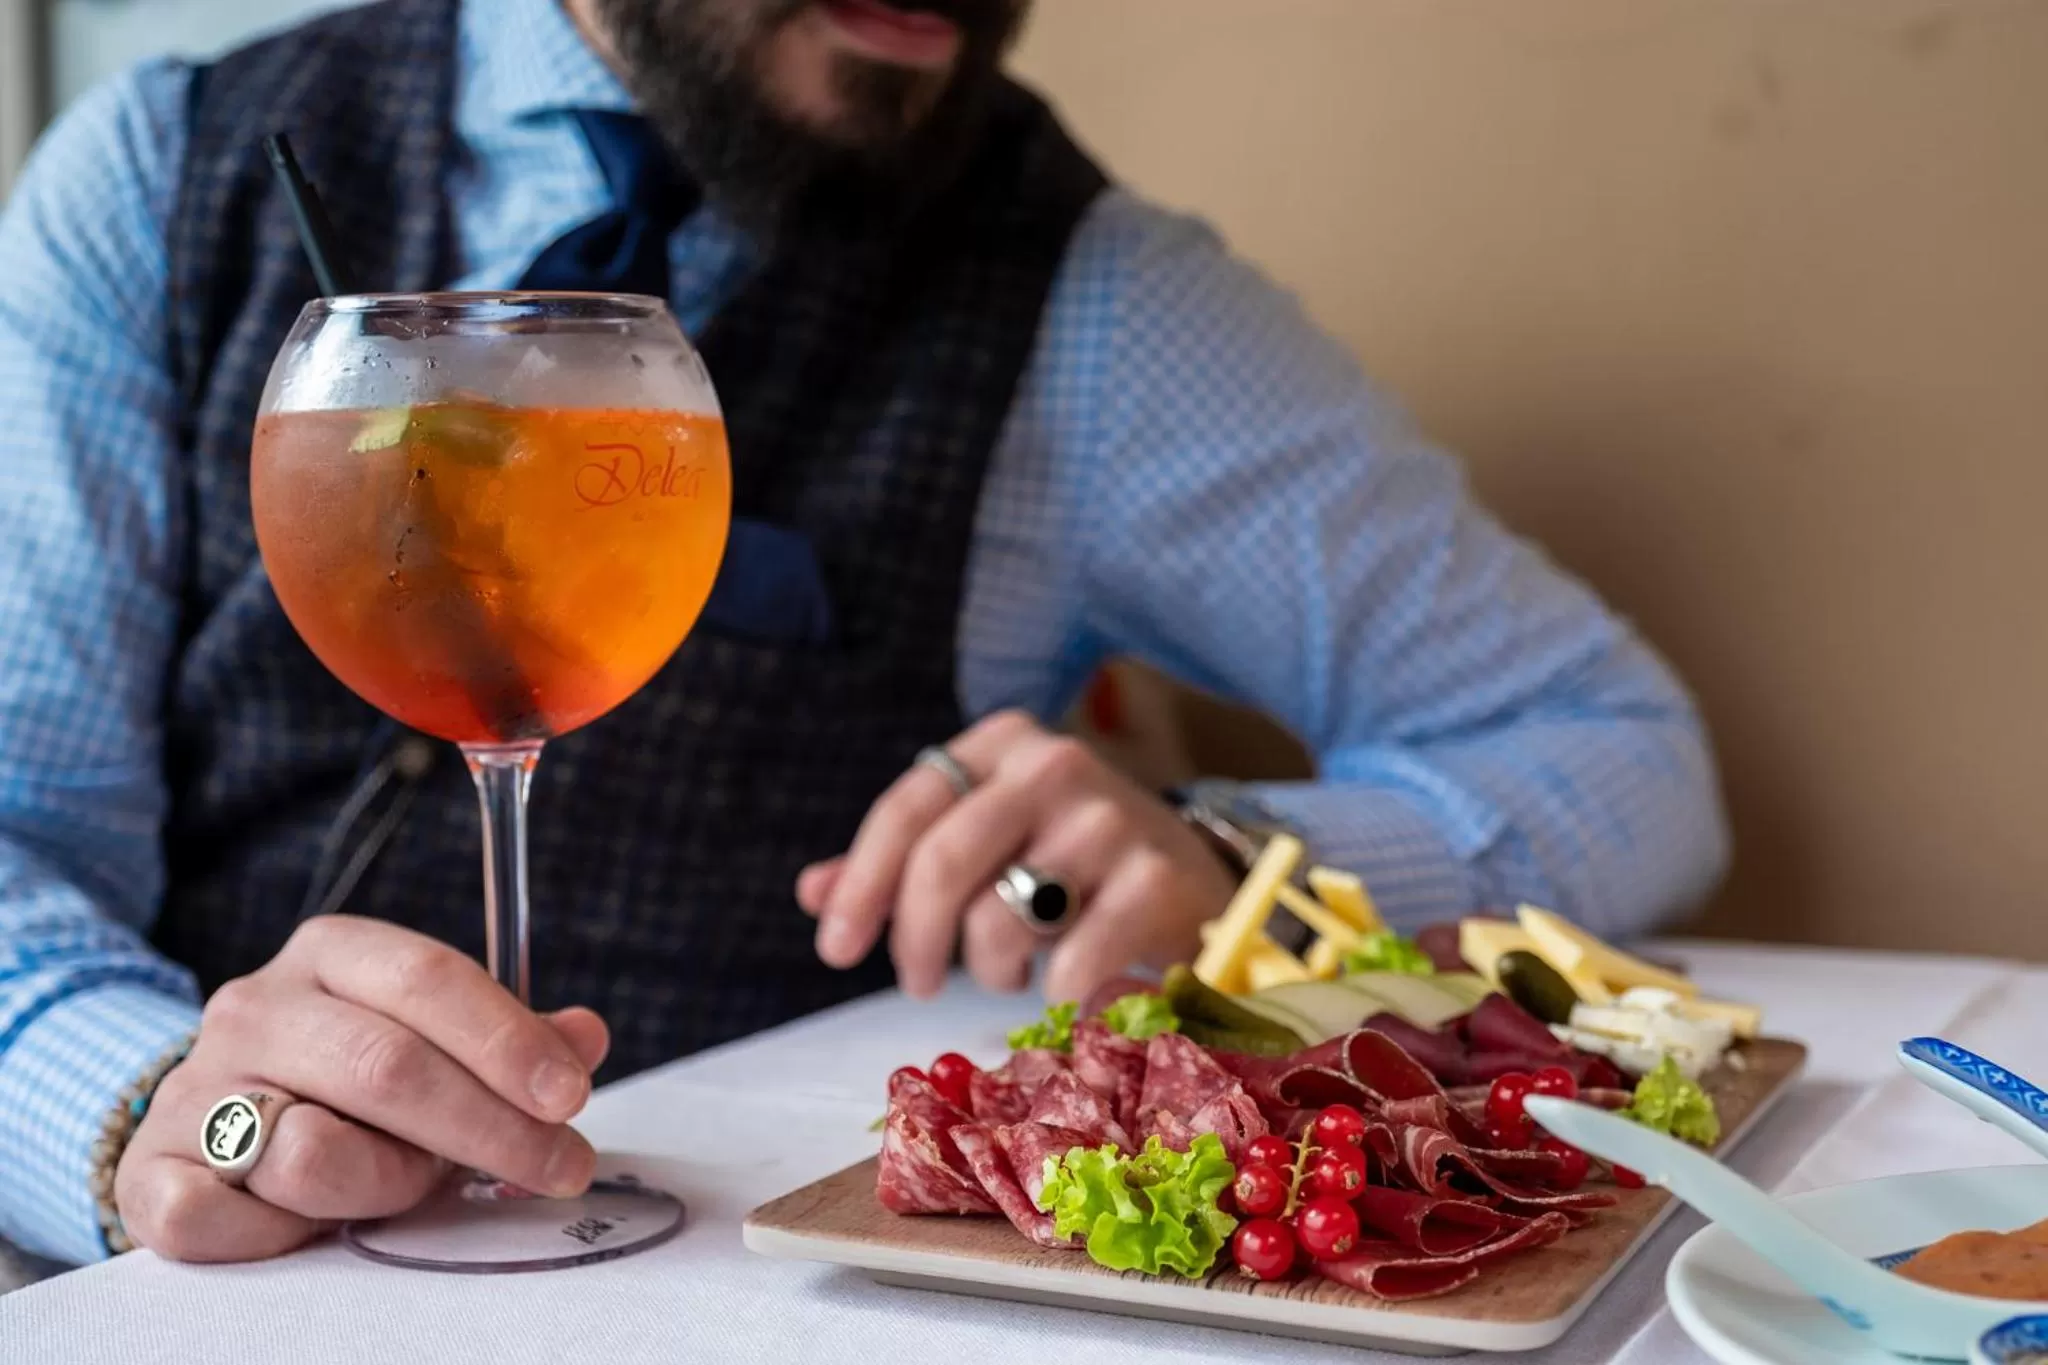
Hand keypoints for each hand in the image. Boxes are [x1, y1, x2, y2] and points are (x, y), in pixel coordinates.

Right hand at [115, 916, 607, 1262]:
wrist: (211, 1118)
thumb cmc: (347, 1079)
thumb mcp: (433, 1039)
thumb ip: (510, 1040)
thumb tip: (585, 1039)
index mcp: (332, 953)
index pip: (427, 978)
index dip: (506, 1040)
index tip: (569, 1097)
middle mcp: (255, 1007)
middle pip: (386, 1065)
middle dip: (488, 1127)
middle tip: (555, 1168)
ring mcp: (195, 1088)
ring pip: (314, 1151)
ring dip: (386, 1184)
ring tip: (402, 1185)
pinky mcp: (151, 1172)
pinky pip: (225, 1218)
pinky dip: (283, 1234)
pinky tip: (312, 1224)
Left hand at [797, 710, 1236, 1002]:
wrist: (1198, 879)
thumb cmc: (1071, 865)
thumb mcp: (988, 844)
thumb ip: (903, 863)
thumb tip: (812, 893)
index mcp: (1003, 743)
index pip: (906, 809)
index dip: (861, 885)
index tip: (835, 950)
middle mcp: (1055, 764)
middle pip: (942, 860)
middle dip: (914, 939)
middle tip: (916, 984)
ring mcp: (1110, 818)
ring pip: (1000, 918)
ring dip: (990, 967)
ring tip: (1008, 969)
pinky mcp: (1157, 878)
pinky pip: (1070, 961)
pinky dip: (1056, 993)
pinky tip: (1067, 986)